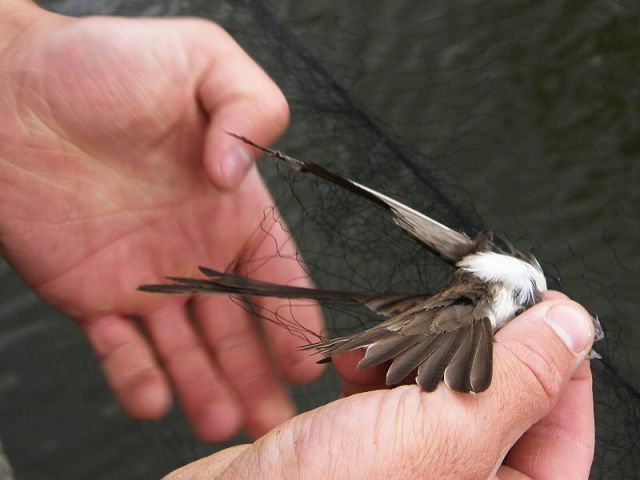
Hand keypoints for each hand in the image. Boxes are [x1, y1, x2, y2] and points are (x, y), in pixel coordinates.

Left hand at [0, 3, 322, 440]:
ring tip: (220, 424)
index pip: (275, 273)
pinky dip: (135, 377)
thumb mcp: (206, 59)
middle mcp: (195, 250)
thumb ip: (251, 110)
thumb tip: (235, 177)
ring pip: (184, 348)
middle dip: (257, 374)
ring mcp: (143, 277)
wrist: (10, 86)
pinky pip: (117, 347)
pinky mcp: (89, 293)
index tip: (308, 361)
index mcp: (232, 206)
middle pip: (236, 327)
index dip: (293, 317)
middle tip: (272, 419)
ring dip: (205, 388)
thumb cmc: (108, 64)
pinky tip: (154, 402)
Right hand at [165, 293, 595, 478]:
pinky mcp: (363, 443)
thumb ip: (516, 379)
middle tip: (457, 302)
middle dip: (473, 347)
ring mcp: (410, 465)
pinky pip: (393, 391)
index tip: (536, 302)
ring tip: (393, 335)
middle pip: (499, 400)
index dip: (556, 360)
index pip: (562, 429)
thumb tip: (572, 326)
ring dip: (418, 349)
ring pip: (442, 387)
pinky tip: (356, 354)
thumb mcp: (443, 435)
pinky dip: (378, 362)